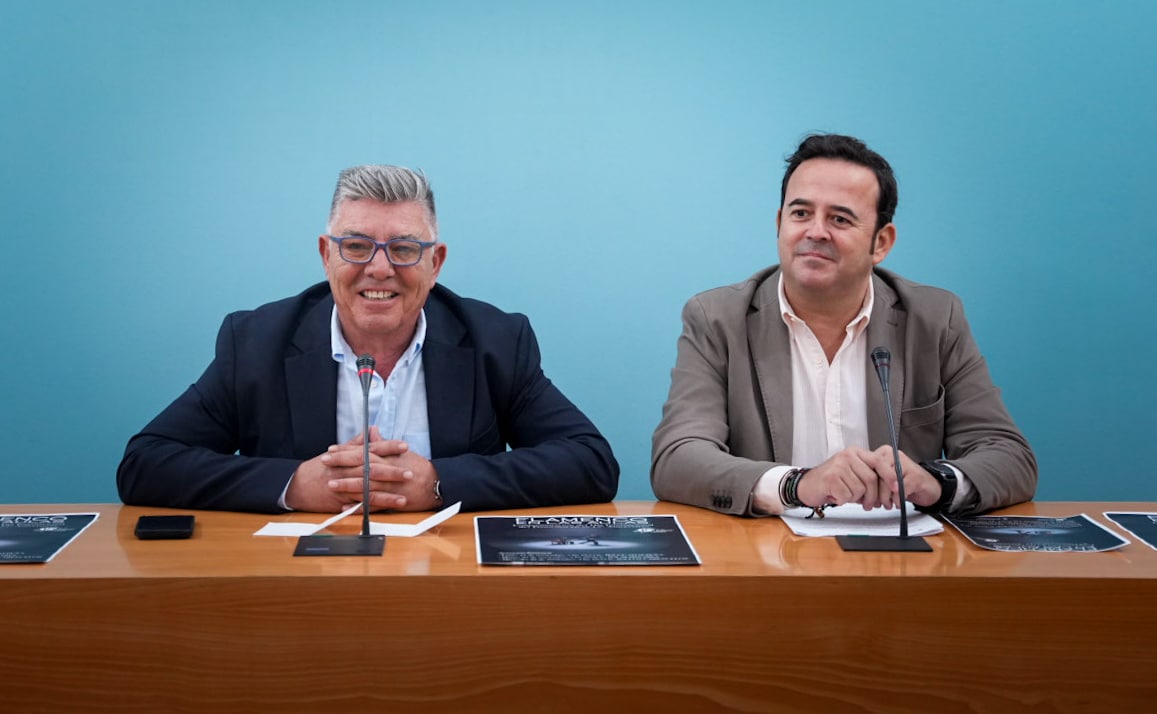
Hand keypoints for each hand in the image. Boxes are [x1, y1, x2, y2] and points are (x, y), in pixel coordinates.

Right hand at [285, 427, 440, 511]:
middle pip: (373, 470)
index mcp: (348, 456)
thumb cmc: (318, 468)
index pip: (371, 449)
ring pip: (369, 490)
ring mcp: (345, 487)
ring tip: (403, 497)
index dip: (388, 447)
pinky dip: (373, 508)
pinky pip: (360, 506)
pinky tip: (385, 511)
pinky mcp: (342, 502)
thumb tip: (371, 431)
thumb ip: (356, 443)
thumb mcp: (336, 452)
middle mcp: (348, 470)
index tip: (404, 446)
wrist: (297, 485)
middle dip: (393, 471)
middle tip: (410, 472)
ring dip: (387, 495)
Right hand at [795, 446, 894, 510]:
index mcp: (855, 452)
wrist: (806, 486)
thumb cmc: (830, 482)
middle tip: (868, 505)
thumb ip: (868, 475)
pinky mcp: (831, 478)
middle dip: (872, 496)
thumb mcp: (851, 473)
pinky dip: (843, 500)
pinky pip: (847, 495)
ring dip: (854, 499)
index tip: (896, 487)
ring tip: (844, 495)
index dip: (890, 476)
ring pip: (860, 489)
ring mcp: (838, 466)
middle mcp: (847, 456)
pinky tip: (835, 496)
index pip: (879, 462)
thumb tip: (889, 486)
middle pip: (871, 479)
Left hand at [872, 445, 942, 508]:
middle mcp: (893, 455)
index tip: (866, 497)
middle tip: (877, 503)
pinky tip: (899, 502)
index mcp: (882, 453)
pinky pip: (900, 490)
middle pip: (876, 476)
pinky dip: (898, 500)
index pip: (867, 469)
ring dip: (886, 499)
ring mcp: (906, 463)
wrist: (927, 486)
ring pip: (887, 483)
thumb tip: (858, 492)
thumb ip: (871, 480)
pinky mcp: (916, 475)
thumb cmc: (903, 482)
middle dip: (876, 494)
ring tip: (888, 504)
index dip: (866, 486)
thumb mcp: (883, 479)